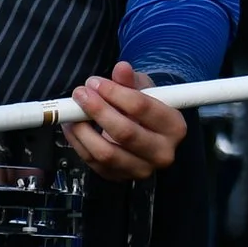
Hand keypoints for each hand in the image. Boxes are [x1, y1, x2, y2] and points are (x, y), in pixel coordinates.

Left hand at [64, 63, 185, 181]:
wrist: (149, 136)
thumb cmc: (148, 110)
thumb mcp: (145, 90)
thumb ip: (131, 80)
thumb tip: (121, 68)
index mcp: (175, 127)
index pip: (142, 108)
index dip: (115, 93)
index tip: (95, 83)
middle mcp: (162, 152)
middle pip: (125, 132)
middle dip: (98, 110)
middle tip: (81, 94)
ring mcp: (140, 169)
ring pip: (105, 152)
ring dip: (82, 130)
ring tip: (73, 112)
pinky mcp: (119, 177)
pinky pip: (93, 162)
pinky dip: (78, 143)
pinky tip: (72, 127)